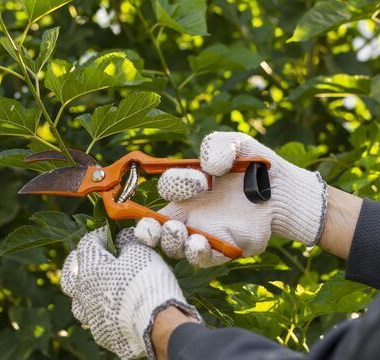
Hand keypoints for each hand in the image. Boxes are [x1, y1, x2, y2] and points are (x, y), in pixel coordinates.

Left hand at [61, 227, 200, 358]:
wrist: (158, 324)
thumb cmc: (146, 282)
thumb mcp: (140, 251)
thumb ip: (126, 241)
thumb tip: (122, 238)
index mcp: (88, 269)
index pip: (87, 244)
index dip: (101, 235)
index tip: (114, 234)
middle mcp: (82, 293)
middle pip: (70, 275)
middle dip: (78, 264)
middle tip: (91, 260)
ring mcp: (90, 316)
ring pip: (79, 302)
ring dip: (87, 293)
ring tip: (99, 288)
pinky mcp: (102, 335)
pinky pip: (96, 320)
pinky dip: (102, 313)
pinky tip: (114, 311)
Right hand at [134, 132, 326, 267]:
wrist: (286, 191)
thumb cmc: (256, 165)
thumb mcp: (236, 144)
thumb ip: (217, 145)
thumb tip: (209, 167)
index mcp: (187, 188)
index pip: (166, 189)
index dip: (175, 184)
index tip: (200, 180)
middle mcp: (190, 213)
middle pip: (156, 228)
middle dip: (148, 229)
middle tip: (154, 226)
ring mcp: (205, 234)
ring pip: (175, 247)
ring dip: (171, 242)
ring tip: (179, 232)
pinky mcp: (224, 249)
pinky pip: (203, 258)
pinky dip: (196, 253)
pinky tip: (199, 243)